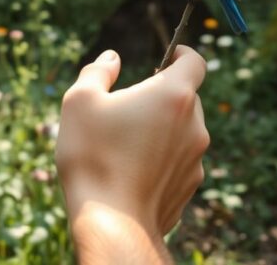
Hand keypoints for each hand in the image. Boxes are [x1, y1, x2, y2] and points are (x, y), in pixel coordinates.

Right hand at [56, 47, 208, 263]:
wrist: (112, 222)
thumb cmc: (93, 156)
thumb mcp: (80, 101)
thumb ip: (98, 71)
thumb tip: (111, 58)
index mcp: (173, 95)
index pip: (195, 62)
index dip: (183, 54)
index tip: (170, 56)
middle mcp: (194, 125)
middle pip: (187, 98)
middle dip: (164, 96)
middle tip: (130, 106)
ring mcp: (195, 158)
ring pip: (183, 131)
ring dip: (163, 129)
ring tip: (125, 144)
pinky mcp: (190, 186)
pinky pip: (179, 161)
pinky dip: (162, 158)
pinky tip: (132, 171)